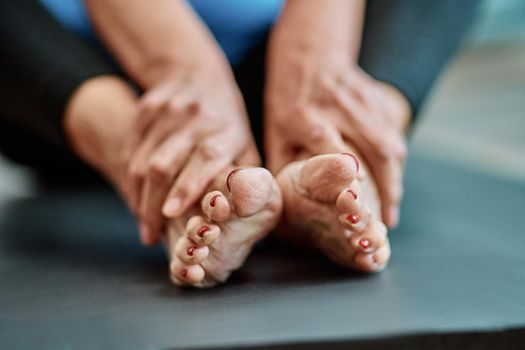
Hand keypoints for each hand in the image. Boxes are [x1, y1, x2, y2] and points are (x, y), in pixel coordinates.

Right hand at [121, 70, 258, 244]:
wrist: (197, 75)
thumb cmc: (226, 123)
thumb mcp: (245, 145)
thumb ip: (245, 180)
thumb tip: (248, 220)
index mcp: (224, 131)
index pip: (203, 161)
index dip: (186, 188)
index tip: (171, 215)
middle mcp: (194, 119)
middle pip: (163, 165)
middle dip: (152, 205)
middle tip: (150, 235)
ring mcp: (166, 112)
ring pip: (141, 161)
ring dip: (138, 197)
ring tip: (143, 221)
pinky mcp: (145, 110)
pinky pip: (130, 150)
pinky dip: (130, 179)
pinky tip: (136, 197)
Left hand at [265, 54, 408, 227]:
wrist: (310, 57)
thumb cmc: (288, 102)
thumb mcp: (275, 131)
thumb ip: (280, 164)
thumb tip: (282, 202)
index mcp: (305, 117)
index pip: (327, 140)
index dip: (343, 162)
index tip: (358, 185)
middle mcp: (338, 108)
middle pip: (373, 144)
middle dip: (385, 185)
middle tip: (385, 219)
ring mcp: (362, 101)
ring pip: (390, 141)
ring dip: (395, 178)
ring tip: (392, 208)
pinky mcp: (377, 99)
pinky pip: (394, 132)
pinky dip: (397, 161)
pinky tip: (393, 181)